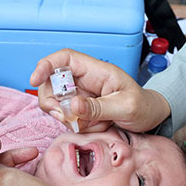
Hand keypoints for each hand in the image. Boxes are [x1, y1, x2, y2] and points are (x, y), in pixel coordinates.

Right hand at [30, 49, 170, 132]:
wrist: (151, 118)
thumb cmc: (143, 106)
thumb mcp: (125, 107)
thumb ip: (98, 107)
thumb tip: (72, 105)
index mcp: (96, 71)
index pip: (64, 59)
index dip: (45, 65)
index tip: (34, 80)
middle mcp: (84, 81)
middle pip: (51, 83)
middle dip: (52, 102)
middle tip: (64, 116)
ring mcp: (81, 96)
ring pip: (57, 104)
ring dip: (68, 118)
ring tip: (94, 124)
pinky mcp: (81, 110)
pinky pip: (67, 119)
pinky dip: (78, 127)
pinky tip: (97, 127)